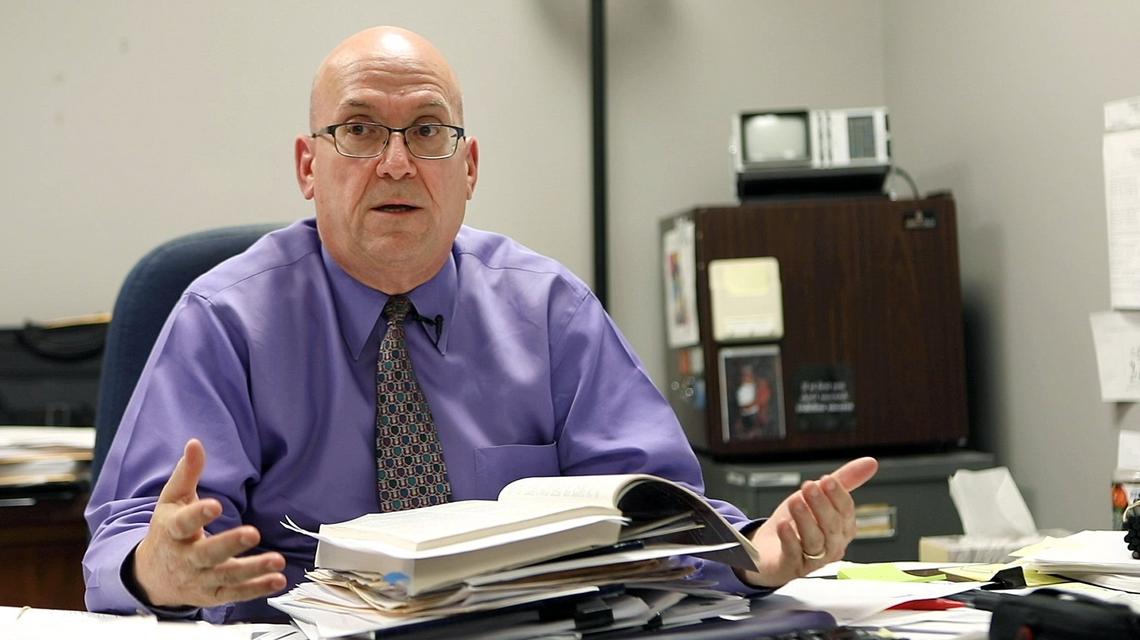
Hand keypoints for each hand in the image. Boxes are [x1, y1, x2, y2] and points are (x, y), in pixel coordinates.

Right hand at [131, 439, 286, 607]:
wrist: (151, 576)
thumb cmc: (168, 531)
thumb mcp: (172, 500)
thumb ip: (187, 473)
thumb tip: (195, 443)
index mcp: (173, 531)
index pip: (183, 523)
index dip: (198, 514)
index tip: (215, 504)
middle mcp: (185, 558)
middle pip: (207, 553)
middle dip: (229, 544)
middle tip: (253, 533)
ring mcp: (199, 579)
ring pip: (226, 576)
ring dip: (253, 570)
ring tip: (277, 561)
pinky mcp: (212, 595)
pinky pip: (235, 594)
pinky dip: (256, 589)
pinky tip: (277, 580)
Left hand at [739, 456, 878, 587]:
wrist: (767, 549)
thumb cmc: (796, 522)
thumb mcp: (818, 497)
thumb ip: (844, 481)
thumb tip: (871, 462)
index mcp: (842, 529)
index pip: (846, 512)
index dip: (838, 495)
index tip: (827, 479)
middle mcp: (831, 546)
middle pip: (832, 527)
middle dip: (821, 505)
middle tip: (809, 486)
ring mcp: (812, 560)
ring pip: (815, 541)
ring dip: (805, 519)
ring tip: (795, 501)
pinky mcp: (791, 567)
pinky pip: (793, 554)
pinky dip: (789, 539)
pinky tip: (783, 525)